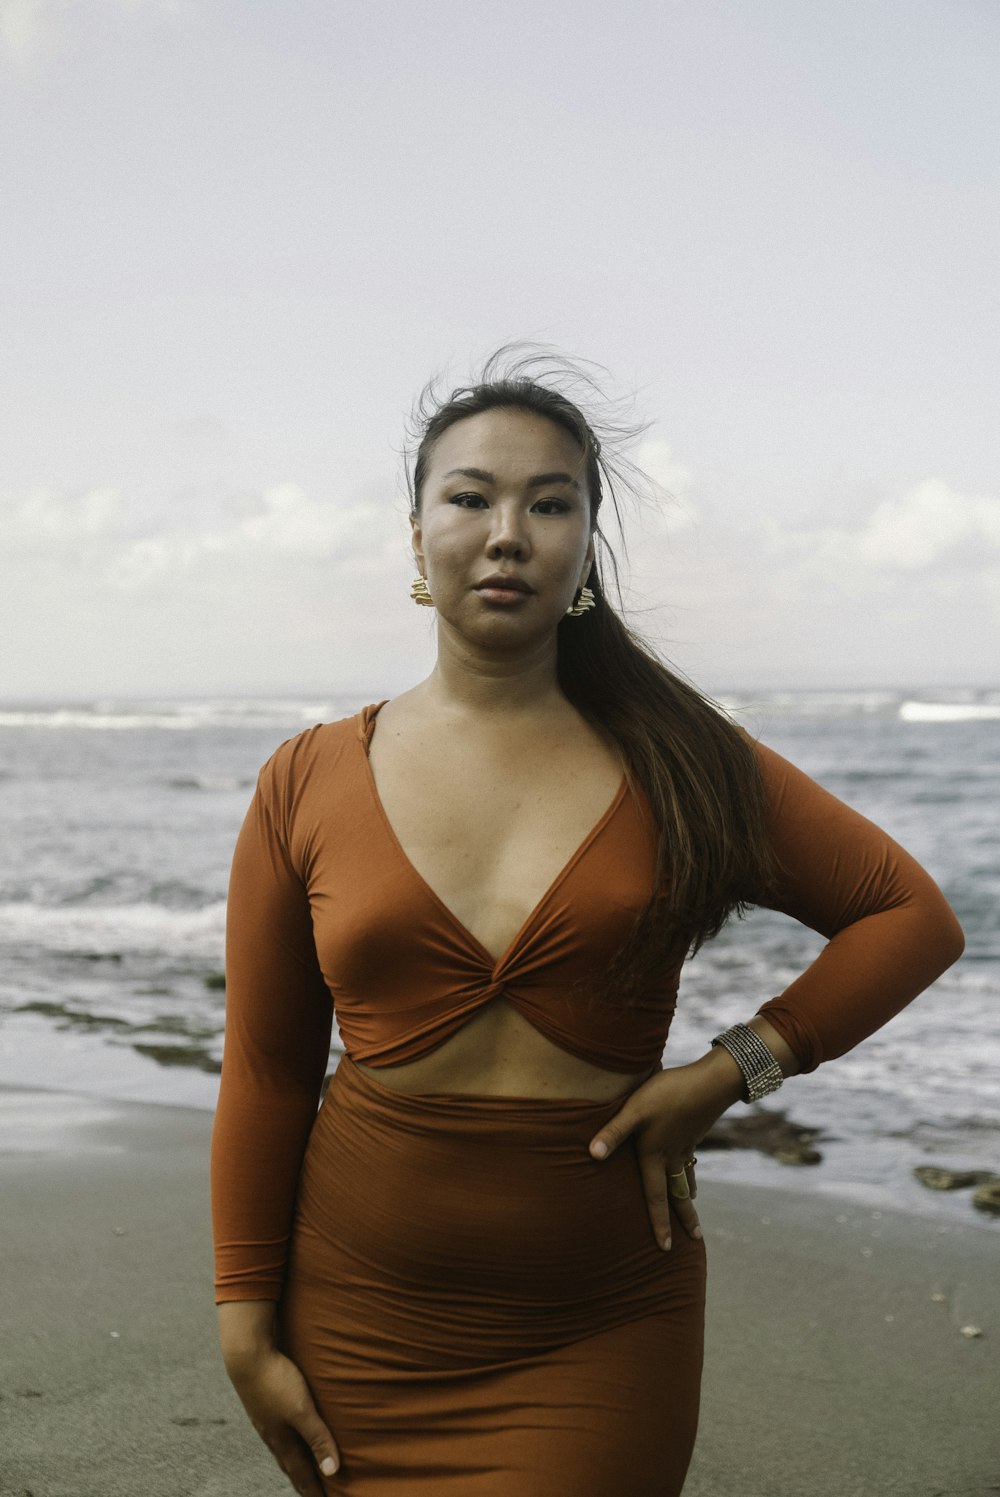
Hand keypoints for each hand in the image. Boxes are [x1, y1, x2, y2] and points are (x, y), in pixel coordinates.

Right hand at [225, 1344, 339, 1495]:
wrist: (246, 1354)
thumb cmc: (275, 1381)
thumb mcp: (302, 1410)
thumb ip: (317, 1438)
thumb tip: (332, 1471)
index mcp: (282, 1441)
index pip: (301, 1473)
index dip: (313, 1490)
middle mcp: (272, 1434)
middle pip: (291, 1465)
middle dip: (303, 1480)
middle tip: (313, 1493)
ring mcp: (266, 1419)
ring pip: (284, 1447)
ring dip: (296, 1460)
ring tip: (303, 1466)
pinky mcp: (264, 1403)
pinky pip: (280, 1430)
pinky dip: (290, 1439)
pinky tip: (290, 1430)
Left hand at [589, 1053, 741, 1251]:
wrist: (709, 1082)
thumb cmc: (666, 1095)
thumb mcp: (634, 1111)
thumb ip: (614, 1132)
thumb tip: (592, 1155)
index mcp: (656, 1156)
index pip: (655, 1197)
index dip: (659, 1222)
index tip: (666, 1248)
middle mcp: (673, 1155)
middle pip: (679, 1193)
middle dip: (685, 1216)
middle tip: (695, 1239)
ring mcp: (687, 1143)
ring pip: (687, 1175)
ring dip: (688, 1192)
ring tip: (692, 1202)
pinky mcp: (694, 1130)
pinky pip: (691, 1158)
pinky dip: (691, 1168)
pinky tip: (690, 1161)